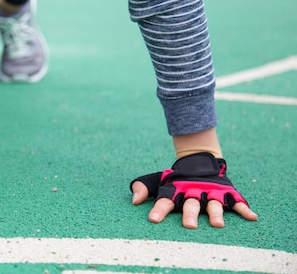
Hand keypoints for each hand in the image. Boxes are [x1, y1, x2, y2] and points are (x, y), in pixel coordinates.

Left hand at [130, 153, 256, 228]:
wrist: (198, 160)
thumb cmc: (175, 179)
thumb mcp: (157, 181)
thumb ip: (144, 188)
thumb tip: (134, 200)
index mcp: (176, 190)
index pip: (165, 201)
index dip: (159, 210)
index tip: (153, 219)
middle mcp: (193, 192)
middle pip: (191, 205)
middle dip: (189, 214)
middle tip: (188, 225)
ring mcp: (211, 192)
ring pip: (214, 204)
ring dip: (215, 213)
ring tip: (217, 224)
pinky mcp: (226, 192)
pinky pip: (237, 201)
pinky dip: (244, 209)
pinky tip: (252, 217)